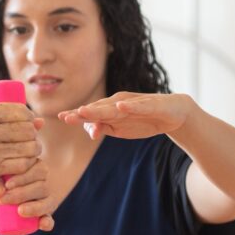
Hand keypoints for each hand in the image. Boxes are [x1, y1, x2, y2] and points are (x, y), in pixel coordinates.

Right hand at [0, 104, 41, 182]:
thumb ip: (3, 117)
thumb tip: (40, 121)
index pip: (19, 111)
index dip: (29, 116)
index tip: (30, 121)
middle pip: (26, 130)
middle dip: (33, 134)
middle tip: (31, 137)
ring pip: (27, 148)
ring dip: (34, 149)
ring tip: (31, 148)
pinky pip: (21, 164)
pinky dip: (27, 162)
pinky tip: (25, 160)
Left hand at [0, 160, 55, 231]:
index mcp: (30, 166)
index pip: (38, 169)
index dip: (24, 177)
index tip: (8, 185)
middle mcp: (39, 181)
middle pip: (43, 185)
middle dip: (24, 193)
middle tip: (4, 199)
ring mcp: (40, 199)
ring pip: (48, 201)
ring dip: (35, 207)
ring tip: (19, 211)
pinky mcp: (37, 215)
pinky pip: (48, 219)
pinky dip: (47, 222)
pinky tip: (43, 223)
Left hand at [58, 92, 194, 139]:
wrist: (173, 114)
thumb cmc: (142, 120)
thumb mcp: (121, 129)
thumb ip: (104, 128)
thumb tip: (90, 132)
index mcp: (110, 109)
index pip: (90, 112)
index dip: (76, 115)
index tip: (60, 117)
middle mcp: (118, 103)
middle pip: (98, 108)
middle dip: (83, 113)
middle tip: (66, 117)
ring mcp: (134, 103)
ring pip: (114, 106)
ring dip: (99, 109)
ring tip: (85, 111)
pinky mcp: (151, 105)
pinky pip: (139, 106)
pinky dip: (129, 106)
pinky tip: (120, 106)